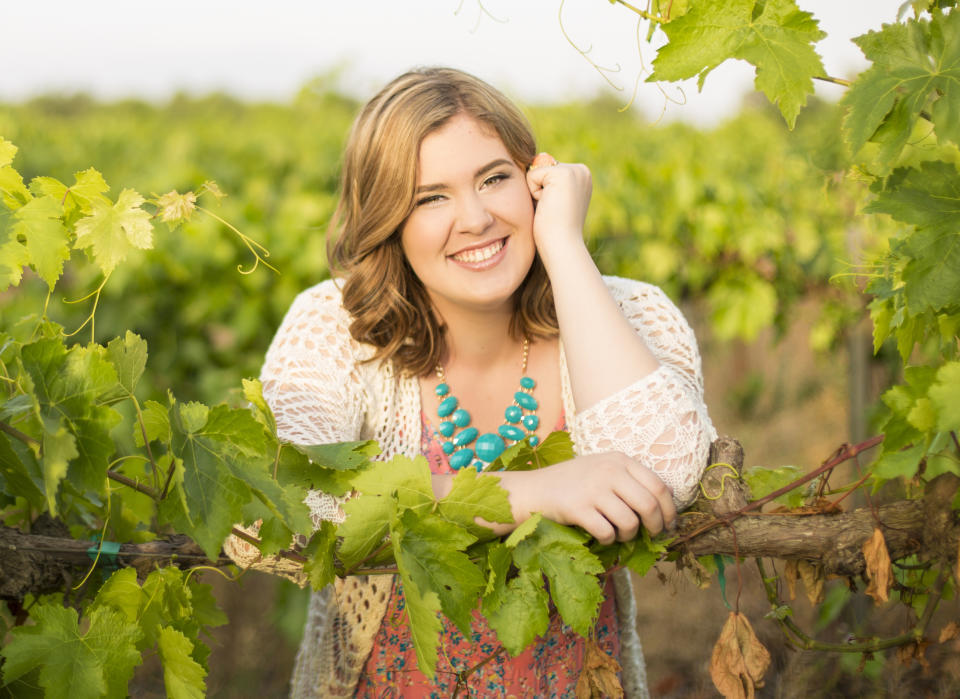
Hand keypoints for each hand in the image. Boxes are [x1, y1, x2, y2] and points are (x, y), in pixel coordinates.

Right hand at [500, 452, 676, 544]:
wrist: (535, 489)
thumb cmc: (572, 482)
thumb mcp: (603, 469)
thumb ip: (631, 480)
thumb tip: (667, 501)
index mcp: (619, 460)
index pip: (659, 486)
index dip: (669, 510)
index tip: (669, 524)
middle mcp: (609, 471)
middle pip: (649, 506)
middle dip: (656, 526)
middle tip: (653, 536)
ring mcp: (593, 489)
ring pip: (630, 523)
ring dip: (629, 535)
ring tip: (620, 534)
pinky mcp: (578, 509)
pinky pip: (608, 533)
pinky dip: (610, 540)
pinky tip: (602, 535)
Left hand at [526, 151, 591, 264]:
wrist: (562, 245)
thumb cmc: (554, 231)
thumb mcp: (554, 202)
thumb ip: (549, 184)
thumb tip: (533, 163)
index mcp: (581, 177)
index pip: (546, 171)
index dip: (542, 192)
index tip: (555, 209)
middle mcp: (581, 171)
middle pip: (540, 168)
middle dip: (539, 191)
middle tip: (551, 210)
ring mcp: (574, 170)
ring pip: (536, 171)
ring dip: (536, 192)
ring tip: (549, 208)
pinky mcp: (563, 173)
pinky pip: (532, 175)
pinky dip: (533, 193)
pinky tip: (547, 206)